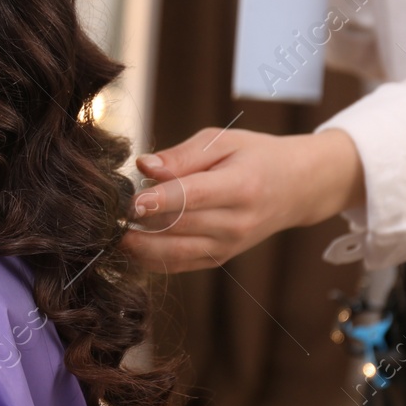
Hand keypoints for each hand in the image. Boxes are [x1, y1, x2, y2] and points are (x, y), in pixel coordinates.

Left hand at [121, 127, 365, 273]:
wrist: (298, 188)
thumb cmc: (256, 156)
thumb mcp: (224, 141)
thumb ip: (182, 155)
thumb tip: (144, 166)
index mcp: (240, 186)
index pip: (195, 197)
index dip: (161, 200)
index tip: (131, 202)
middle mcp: (236, 222)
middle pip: (180, 226)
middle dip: (140, 221)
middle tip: (108, 210)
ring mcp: (229, 245)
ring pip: (176, 252)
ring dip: (140, 246)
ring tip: (112, 231)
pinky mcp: (220, 258)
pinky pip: (180, 264)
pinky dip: (151, 259)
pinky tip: (130, 246)